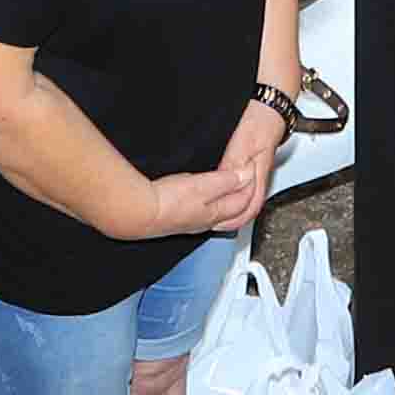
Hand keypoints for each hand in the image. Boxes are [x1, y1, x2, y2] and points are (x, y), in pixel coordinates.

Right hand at [144, 147, 268, 236]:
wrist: (141, 213)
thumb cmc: (169, 202)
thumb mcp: (203, 185)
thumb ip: (226, 181)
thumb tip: (245, 176)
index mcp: (215, 214)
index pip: (242, 202)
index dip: (250, 186)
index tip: (253, 172)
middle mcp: (206, 222)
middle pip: (233, 212)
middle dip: (242, 199)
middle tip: (248, 186)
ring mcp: (191, 223)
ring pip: (218, 214)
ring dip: (227, 202)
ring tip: (231, 192)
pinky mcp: (177, 219)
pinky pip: (203, 213)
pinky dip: (211, 204)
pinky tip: (203, 199)